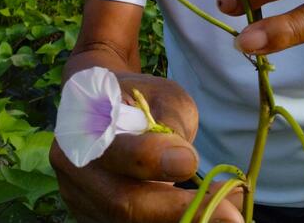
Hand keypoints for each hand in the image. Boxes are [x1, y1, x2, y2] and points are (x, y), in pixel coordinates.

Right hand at [50, 72, 243, 222]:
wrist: (102, 105)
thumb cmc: (139, 95)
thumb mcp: (161, 94)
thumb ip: (170, 122)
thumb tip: (183, 163)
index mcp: (83, 122)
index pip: (117, 151)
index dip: (154, 161)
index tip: (192, 163)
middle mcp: (72, 166)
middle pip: (123, 203)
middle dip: (180, 212)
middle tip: (232, 215)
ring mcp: (79, 198)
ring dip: (181, 222)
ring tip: (228, 213)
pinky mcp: (94, 218)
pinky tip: (206, 216)